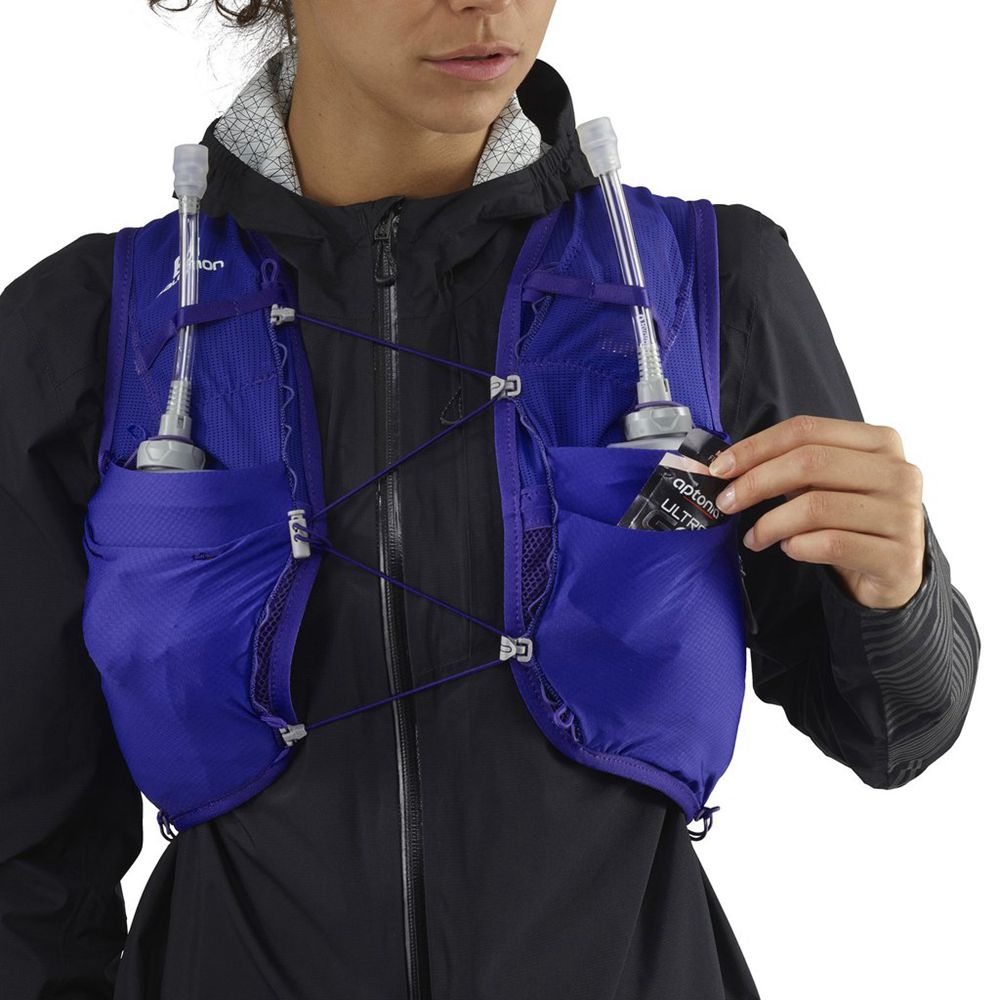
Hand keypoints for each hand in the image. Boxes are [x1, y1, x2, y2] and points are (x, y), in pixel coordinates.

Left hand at [707, 415, 925, 609]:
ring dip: (771, 524)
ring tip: (755, 537)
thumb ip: (788, 467)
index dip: (756, 447)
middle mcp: (898, 473)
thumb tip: (726, 465)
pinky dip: (798, 546)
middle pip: (810, 462)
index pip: (806, 430)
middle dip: (756, 482)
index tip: (720, 468)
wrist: (894, 574)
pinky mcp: (898, 557)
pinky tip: (789, 549)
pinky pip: (831, 544)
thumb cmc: (850, 520)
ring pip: (817, 507)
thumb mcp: (825, 484)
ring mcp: (904, 515)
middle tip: (727, 502)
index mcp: (879, 442)